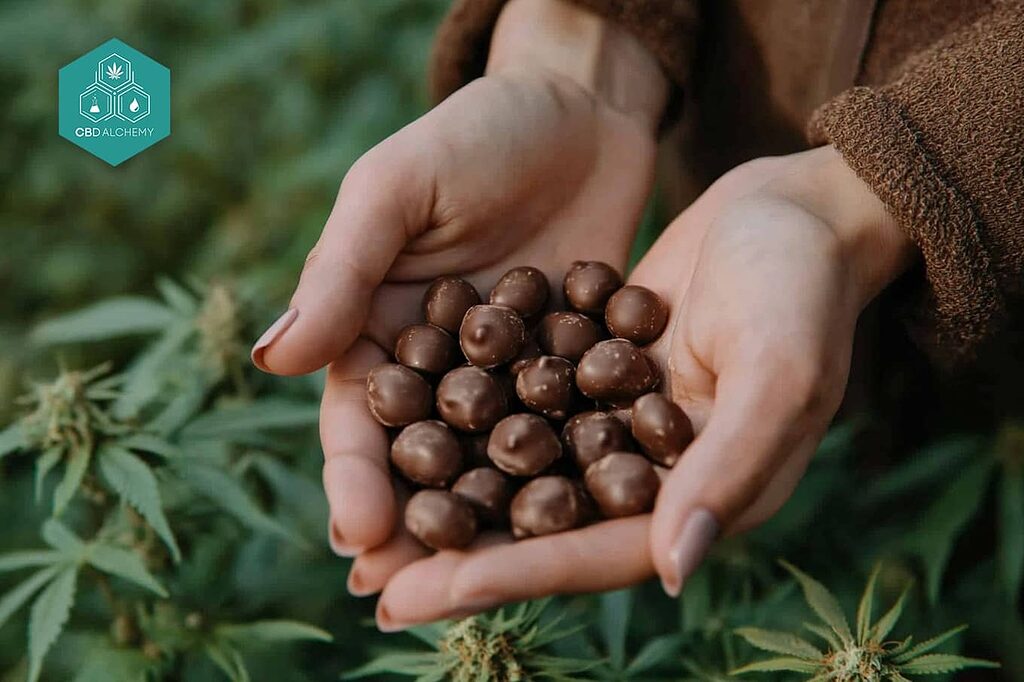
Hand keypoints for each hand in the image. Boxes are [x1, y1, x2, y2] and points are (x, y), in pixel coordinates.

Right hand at [248, 0, 667, 621]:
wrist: (578, 110)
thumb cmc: (473, 135)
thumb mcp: (396, 189)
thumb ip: (342, 271)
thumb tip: (273, 362)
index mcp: (377, 328)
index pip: (358, 416)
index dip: (354, 476)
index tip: (358, 534)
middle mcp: (440, 365)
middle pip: (422, 458)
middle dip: (415, 524)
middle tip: (414, 594)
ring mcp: (511, 374)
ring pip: (494, 461)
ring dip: (489, 523)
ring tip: (492, 585)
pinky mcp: (576, 369)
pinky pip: (570, 429)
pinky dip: (572, 474)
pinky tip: (581, 524)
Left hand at [368, 146, 913, 629]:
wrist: (797, 207)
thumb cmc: (803, 288)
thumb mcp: (778, 371)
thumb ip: (727, 470)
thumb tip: (668, 573)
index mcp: (702, 497)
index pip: (593, 553)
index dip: (509, 576)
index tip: (420, 597)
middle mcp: (655, 476)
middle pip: (545, 529)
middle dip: (459, 558)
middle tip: (369, 581)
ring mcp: (622, 425)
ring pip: (525, 475)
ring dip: (452, 498)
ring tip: (370, 523)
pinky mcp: (598, 375)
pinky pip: (526, 410)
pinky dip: (471, 425)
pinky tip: (406, 428)